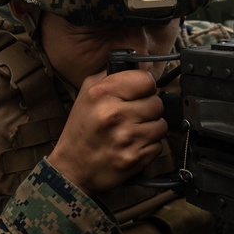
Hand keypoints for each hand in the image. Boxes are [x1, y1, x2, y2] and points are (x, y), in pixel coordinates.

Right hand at [47, 69, 165, 195]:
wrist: (72, 169)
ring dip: (151, 128)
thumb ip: (110, 75)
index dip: (144, 87)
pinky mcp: (135, 157)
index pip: (146, 79)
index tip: (139, 93)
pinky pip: (159, 145)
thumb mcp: (86, 94)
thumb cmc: (81, 131)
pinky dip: (149, 146)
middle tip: (133, 116)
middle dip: (148, 109)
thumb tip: (139, 64)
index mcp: (102, 94)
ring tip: (133, 131)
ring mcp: (127, 137)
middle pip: (157, 103)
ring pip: (161, 124)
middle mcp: (115, 114)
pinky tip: (133, 145)